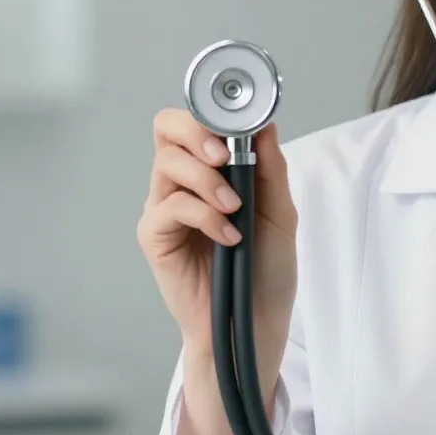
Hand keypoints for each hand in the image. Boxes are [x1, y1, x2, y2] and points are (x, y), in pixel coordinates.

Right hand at [137, 111, 298, 434]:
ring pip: (168, 163)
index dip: (211, 111)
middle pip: (167, 127)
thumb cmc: (265, 272)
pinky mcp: (154, 237)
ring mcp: (165, 209)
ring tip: (234, 207)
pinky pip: (169, 207)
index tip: (240, 117)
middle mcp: (182, 183)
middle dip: (196, 131)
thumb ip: (270, 170)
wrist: (255, 324)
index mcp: (212, 171)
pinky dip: (202, 214)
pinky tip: (227, 236)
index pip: (196, 122)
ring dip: (206, 179)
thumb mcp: (280, 214)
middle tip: (223, 153)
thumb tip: (264, 125)